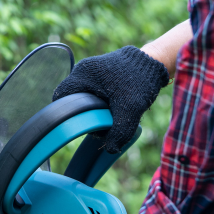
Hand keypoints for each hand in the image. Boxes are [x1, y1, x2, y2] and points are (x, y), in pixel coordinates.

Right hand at [52, 46, 168, 153]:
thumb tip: (110, 150)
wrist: (153, 63)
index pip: (60, 97)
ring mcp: (89, 71)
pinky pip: (90, 92)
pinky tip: (112, 107)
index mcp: (83, 74)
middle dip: (84, 114)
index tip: (82, 124)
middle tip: (99, 122)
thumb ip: (120, 131)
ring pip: (82, 97)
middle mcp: (82, 70)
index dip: (67, 114)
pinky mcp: (98, 74)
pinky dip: (98, 102)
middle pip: (71, 99)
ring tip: (109, 113)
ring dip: (92, 109)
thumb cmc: (140, 81)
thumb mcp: (131, 109)